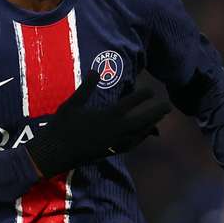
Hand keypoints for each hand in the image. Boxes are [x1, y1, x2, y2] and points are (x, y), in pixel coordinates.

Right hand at [25, 70, 171, 177]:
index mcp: (107, 116)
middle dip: (155, 112)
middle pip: (141, 120)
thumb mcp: (72, 104)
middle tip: (167, 106)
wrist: (56, 153)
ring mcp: (114, 142)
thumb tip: (96, 70)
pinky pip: (131, 145)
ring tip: (159, 119)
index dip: (142, 96)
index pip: (130, 103)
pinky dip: (140, 139)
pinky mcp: (110, 151)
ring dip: (150, 125)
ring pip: (139, 134)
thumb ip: (86, 88)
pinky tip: (143, 135)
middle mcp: (115, 130)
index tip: (151, 90)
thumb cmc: (62, 126)